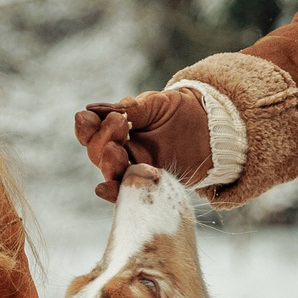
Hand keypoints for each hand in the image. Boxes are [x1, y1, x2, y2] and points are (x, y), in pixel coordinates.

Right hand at [72, 89, 213, 201]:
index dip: (86, 127)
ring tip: (114, 150)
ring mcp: (135, 169)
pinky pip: (130, 193)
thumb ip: (130, 110)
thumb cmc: (181, 111)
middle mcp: (122, 152)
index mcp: (117, 130)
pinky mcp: (151, 185)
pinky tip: (104, 188)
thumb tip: (94, 109)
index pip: (91, 132)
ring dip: (108, 163)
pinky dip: (116, 193)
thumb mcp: (155, 104)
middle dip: (102, 140)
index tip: (87, 118)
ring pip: (111, 173)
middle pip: (98, 153)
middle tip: (118, 123)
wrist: (211, 128)